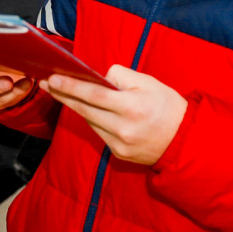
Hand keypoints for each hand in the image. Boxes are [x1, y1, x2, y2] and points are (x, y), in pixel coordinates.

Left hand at [41, 65, 186, 165]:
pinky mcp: (118, 154)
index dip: (70, 86)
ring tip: (65, 92)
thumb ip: (121, 77)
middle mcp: (122, 128)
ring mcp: (119, 144)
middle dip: (63, 95)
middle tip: (46, 84)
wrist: (186, 142)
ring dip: (78, 107)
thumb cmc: (168, 107)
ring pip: (90, 121)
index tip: (52, 79)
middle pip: (85, 109)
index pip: (93, 94)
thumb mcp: (149, 83)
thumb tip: (99, 77)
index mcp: (131, 107)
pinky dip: (94, 120)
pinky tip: (89, 110)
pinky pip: (99, 133)